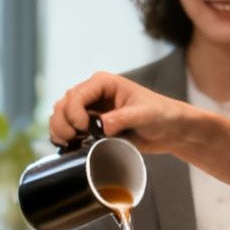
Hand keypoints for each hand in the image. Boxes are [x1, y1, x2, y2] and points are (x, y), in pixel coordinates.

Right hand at [48, 71, 193, 153]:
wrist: (169, 129)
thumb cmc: (161, 114)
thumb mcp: (144, 115)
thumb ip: (123, 118)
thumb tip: (100, 126)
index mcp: (103, 83)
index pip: (76, 96)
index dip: (74, 113)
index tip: (83, 128)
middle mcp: (92, 94)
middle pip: (63, 105)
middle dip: (63, 123)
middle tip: (73, 139)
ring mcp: (89, 110)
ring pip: (60, 116)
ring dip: (59, 130)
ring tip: (70, 143)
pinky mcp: (90, 126)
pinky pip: (68, 129)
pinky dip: (63, 137)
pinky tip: (69, 146)